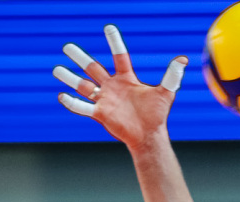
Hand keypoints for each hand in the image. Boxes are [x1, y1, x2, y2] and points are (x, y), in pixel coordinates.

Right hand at [54, 25, 186, 153]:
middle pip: (93, 69)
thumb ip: (172, 76)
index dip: (114, 42)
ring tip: (56, 69)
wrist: (149, 136)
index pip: (119, 56)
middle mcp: (112, 87)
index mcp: (126, 79)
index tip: (108, 26)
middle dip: (80, 58)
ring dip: (70, 78)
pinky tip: (61, 96)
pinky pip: (83, 107)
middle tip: (67, 47)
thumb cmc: (157, 115)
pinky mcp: (101, 114)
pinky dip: (73, 102)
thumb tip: (183, 59)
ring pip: (83, 86)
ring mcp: (105, 100)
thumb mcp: (165, 93)